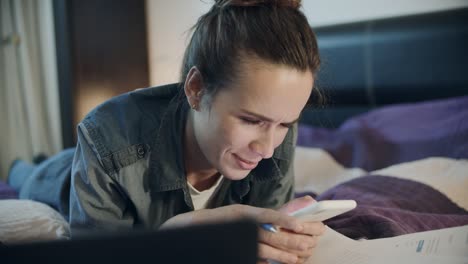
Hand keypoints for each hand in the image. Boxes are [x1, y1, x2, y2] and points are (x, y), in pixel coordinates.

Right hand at [160, 197, 324, 263]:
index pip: (269, 215)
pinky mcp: (236, 253)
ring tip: (298, 258)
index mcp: (245, 212)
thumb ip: (259, 217)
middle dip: (293, 240)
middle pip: (272, 234)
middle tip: (309, 243)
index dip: (287, 220)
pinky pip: (256, 260)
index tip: (303, 225)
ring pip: (266, 249)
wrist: (192, 230)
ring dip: (285, 255)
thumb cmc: (220, 223)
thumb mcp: (240, 215)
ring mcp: (238, 240)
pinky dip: (269, 263)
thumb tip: (284, 221)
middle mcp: (241, 225)